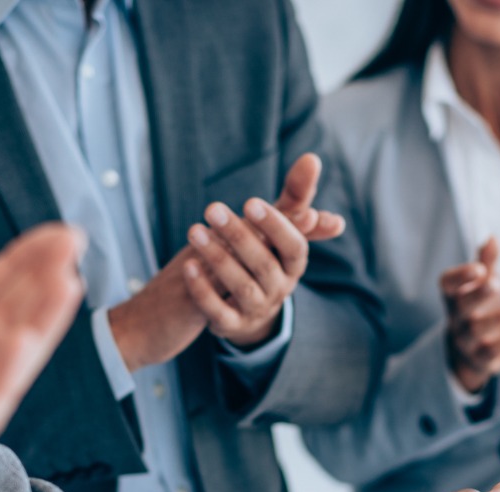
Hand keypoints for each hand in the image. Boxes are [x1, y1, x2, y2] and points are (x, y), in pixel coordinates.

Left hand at [109, 153, 346, 366]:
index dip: (275, 227)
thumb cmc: (264, 256)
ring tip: (193, 230)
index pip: (294, 247)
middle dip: (239, 236)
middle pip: (264, 265)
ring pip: (240, 286)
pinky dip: (203, 290)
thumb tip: (312, 158)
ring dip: (217, 258)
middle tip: (212, 208)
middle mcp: (279, 289)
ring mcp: (256, 309)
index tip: (250, 202)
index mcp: (293, 264)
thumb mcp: (277, 228)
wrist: (246, 309)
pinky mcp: (231, 325)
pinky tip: (188, 265)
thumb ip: (294, 196)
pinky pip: (217, 311)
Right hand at [441, 237, 499, 393]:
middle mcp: (456, 317)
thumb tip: (493, 237)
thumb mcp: (482, 284)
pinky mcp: (481, 358)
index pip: (448, 283)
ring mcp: (467, 339)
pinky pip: (494, 350)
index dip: (460, 276)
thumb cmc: (479, 307)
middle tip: (497, 283)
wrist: (470, 350)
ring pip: (479, 329)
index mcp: (454, 295)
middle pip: (462, 306)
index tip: (480, 268)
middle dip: (478, 294)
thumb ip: (486, 262)